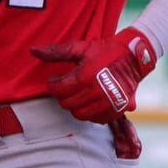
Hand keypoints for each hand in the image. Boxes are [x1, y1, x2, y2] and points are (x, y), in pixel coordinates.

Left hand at [31, 28, 159, 122]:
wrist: (135, 58)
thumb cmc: (105, 50)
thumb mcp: (81, 48)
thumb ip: (56, 52)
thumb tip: (32, 50)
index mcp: (85, 77)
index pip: (58, 90)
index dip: (52, 85)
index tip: (54, 80)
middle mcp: (96, 93)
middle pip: (66, 104)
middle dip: (62, 96)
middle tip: (66, 87)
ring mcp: (107, 104)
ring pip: (79, 114)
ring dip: (74, 105)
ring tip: (77, 94)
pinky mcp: (116, 110)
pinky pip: (95, 119)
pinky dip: (89, 112)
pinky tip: (89, 101)